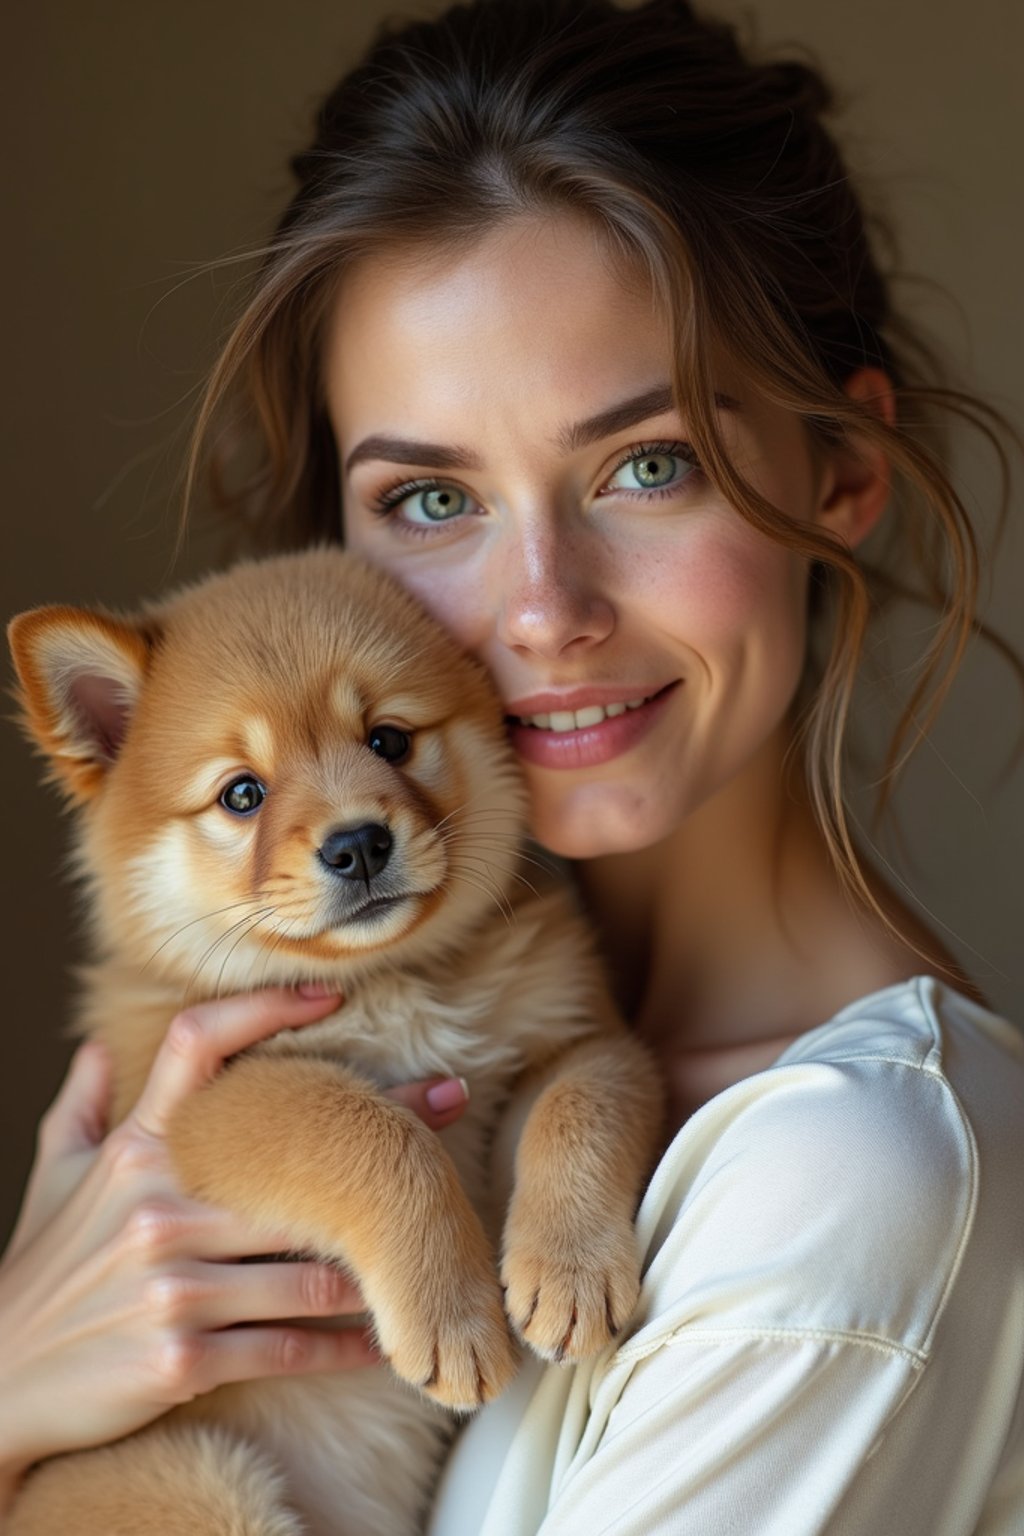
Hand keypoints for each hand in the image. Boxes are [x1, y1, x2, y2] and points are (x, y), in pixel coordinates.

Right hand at [0, 987, 468, 1507]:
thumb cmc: (41, 1272)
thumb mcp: (53, 1178)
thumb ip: (80, 1106)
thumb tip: (93, 1042)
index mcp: (135, 1151)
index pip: (199, 1047)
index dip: (266, 1009)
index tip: (331, 995)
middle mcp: (159, 1206)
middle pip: (294, 1156)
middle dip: (378, 1132)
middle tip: (447, 1102)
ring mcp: (174, 1284)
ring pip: (309, 1259)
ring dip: (378, 1251)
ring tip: (436, 1230)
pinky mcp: (184, 1358)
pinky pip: (290, 1343)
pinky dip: (345, 1342)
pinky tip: (386, 1336)